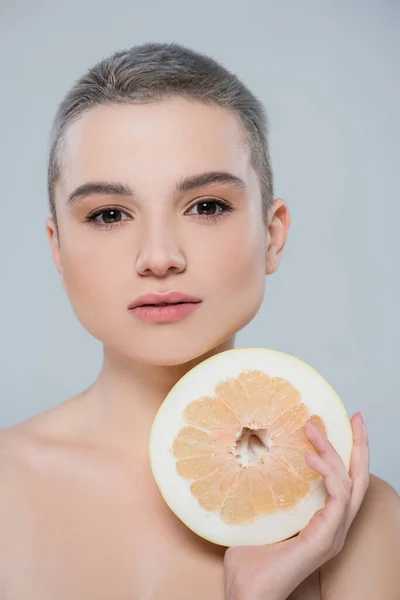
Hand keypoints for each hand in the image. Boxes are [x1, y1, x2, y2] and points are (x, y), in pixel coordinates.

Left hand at [224, 412, 369, 599]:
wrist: (247, 594)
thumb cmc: (248, 563)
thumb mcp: (256, 517)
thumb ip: (258, 494)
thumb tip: (242, 465)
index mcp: (323, 521)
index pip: (344, 482)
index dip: (346, 453)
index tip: (345, 424)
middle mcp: (334, 526)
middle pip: (358, 479)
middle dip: (359, 445)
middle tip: (356, 417)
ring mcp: (333, 533)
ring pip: (348, 483)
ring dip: (332, 452)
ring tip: (311, 429)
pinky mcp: (327, 538)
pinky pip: (338, 498)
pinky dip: (328, 474)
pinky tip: (310, 457)